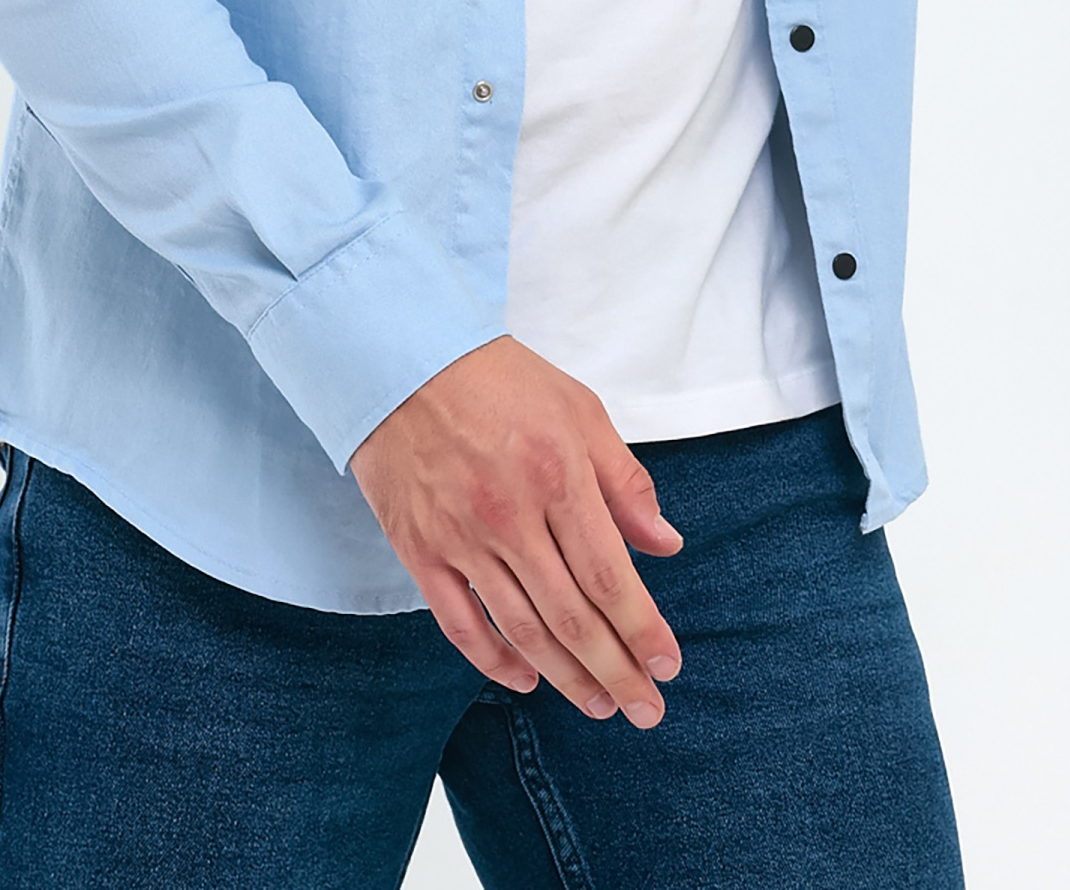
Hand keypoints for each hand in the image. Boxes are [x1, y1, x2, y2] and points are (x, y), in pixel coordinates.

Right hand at [350, 336, 684, 726]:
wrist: (402, 358)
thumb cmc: (499, 379)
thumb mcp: (579, 409)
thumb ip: (625, 480)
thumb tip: (665, 544)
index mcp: (557, 474)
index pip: (610, 577)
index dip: (642, 630)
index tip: (667, 666)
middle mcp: (510, 513)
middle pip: (572, 617)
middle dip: (615, 671)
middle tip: (645, 710)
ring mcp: (461, 537)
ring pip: (522, 630)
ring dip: (566, 677)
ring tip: (600, 704)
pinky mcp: (420, 549)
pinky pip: (460, 624)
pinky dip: (494, 661)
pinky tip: (525, 679)